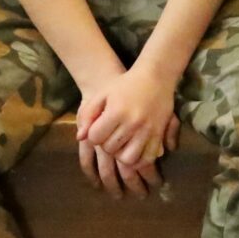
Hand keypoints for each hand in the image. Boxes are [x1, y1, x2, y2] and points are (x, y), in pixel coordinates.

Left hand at [76, 60, 179, 194]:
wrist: (156, 77)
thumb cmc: (126, 85)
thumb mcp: (102, 94)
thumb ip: (87, 114)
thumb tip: (80, 138)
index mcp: (116, 111)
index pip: (95, 138)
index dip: (94, 134)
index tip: (101, 126)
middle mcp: (132, 123)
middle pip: (110, 149)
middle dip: (107, 143)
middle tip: (112, 132)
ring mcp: (147, 130)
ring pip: (127, 159)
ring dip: (121, 154)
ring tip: (123, 143)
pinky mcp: (158, 135)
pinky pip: (146, 159)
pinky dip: (139, 160)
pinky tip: (135, 150)